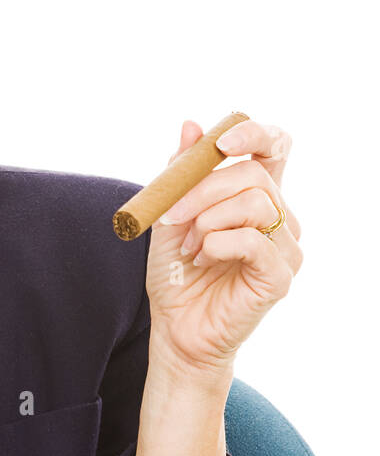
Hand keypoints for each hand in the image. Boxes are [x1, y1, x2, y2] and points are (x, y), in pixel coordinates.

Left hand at [144, 118, 302, 383]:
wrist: (175, 330)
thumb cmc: (176, 275)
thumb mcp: (170, 216)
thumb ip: (181, 174)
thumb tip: (190, 125)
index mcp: (256, 196)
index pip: (274, 148)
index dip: (253, 135)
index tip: (219, 144)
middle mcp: (280, 217)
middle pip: (254, 174)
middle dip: (203, 188)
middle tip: (171, 216)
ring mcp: (285, 247)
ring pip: (256, 203)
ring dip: (208, 220)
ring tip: (189, 247)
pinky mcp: (280, 275)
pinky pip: (253, 240)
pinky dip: (218, 243)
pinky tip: (202, 258)